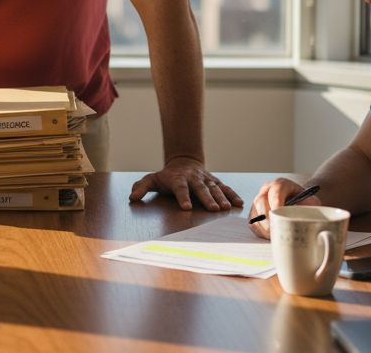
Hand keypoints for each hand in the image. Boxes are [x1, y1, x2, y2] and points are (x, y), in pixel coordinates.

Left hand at [128, 156, 242, 210]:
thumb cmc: (166, 176)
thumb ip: (141, 187)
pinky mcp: (215, 182)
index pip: (180, 188)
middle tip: (213, 209)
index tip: (186, 207)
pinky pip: (225, 188)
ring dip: (221, 198)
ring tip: (226, 208)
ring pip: (215, 188)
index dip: (183, 197)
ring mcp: (206, 179)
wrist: (183, 162)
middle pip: (201, 188)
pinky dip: (232, 194)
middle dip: (207, 198)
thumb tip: (132, 198)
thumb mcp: (152, 180)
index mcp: (178, 179)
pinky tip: (239, 203)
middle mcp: (194, 179)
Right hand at [248, 177, 322, 238]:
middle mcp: (267, 190)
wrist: (301, 204)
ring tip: (277, 235)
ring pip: (255, 214)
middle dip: (269, 219)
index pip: (275, 191)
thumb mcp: (312, 203)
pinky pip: (253, 223)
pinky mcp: (254, 213)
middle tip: (278, 231)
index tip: (281, 217)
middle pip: (261, 202)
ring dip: (265, 227)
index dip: (277, 204)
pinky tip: (272, 235)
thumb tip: (302, 220)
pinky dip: (262, 231)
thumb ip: (308, 208)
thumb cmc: (306, 204)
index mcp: (281, 184)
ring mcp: (258, 201)